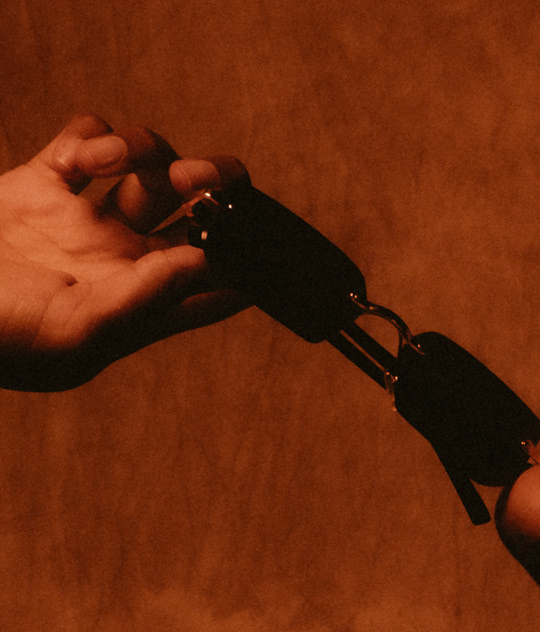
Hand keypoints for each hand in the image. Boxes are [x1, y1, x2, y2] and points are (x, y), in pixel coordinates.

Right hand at [0, 115, 246, 390]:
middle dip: (212, 191)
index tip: (263, 238)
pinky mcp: (43, 184)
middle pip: (192, 215)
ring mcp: (84, 220)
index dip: (248, 261)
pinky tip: (79, 159)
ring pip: (146, 167)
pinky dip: (93, 137)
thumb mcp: (81, 329)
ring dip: (145, 150)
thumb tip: (203, 267)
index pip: (217, 285)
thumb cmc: (5, 335)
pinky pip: (88, 141)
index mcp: (141, 304)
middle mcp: (121, 260)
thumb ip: (145, 299)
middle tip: (221, 176)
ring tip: (116, 158)